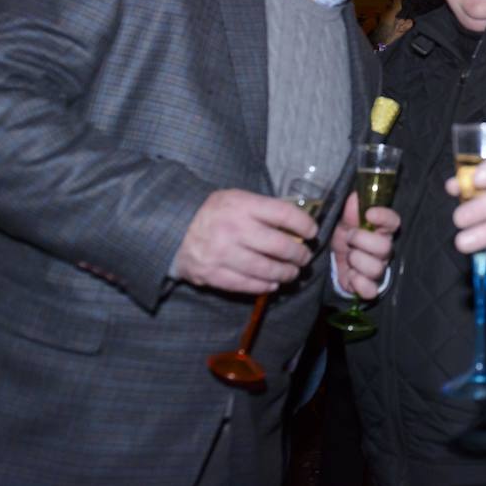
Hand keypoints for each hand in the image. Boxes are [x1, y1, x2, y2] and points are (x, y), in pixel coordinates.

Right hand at [172, 189, 316, 293]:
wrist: (173, 230)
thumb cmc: (214, 213)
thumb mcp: (237, 199)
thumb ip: (263, 209)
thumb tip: (297, 225)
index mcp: (242, 205)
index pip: (284, 214)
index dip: (304, 225)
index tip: (312, 232)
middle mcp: (234, 229)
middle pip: (279, 245)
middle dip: (299, 254)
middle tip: (304, 257)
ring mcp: (222, 253)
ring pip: (266, 269)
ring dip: (285, 273)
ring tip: (292, 272)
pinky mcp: (213, 274)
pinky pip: (246, 284)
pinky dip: (264, 285)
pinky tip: (273, 283)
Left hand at [331, 191, 399, 299]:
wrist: (335, 262)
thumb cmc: (345, 237)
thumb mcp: (344, 222)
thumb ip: (350, 211)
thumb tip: (355, 197)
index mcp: (382, 230)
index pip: (394, 221)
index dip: (384, 217)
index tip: (369, 214)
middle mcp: (384, 250)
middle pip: (385, 247)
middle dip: (362, 240)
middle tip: (349, 237)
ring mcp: (379, 269)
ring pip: (376, 268)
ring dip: (356, 260)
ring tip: (348, 256)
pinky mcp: (370, 288)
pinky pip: (371, 290)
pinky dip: (358, 283)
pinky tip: (351, 275)